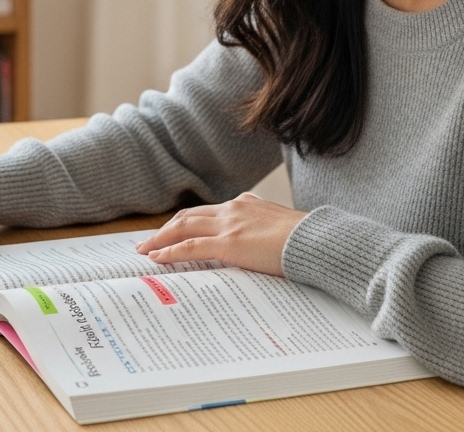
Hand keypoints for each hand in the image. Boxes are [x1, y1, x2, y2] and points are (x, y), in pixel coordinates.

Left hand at [135, 193, 306, 276]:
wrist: (318, 240)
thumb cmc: (306, 240)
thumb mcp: (279, 230)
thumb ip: (262, 234)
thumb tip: (256, 249)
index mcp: (245, 205)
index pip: (207, 213)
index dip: (186, 223)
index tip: (173, 232)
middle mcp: (233, 209)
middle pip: (188, 216)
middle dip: (166, 229)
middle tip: (147, 242)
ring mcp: (229, 224)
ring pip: (183, 227)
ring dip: (160, 239)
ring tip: (145, 251)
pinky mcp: (229, 243)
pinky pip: (190, 246)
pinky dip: (170, 251)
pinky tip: (157, 258)